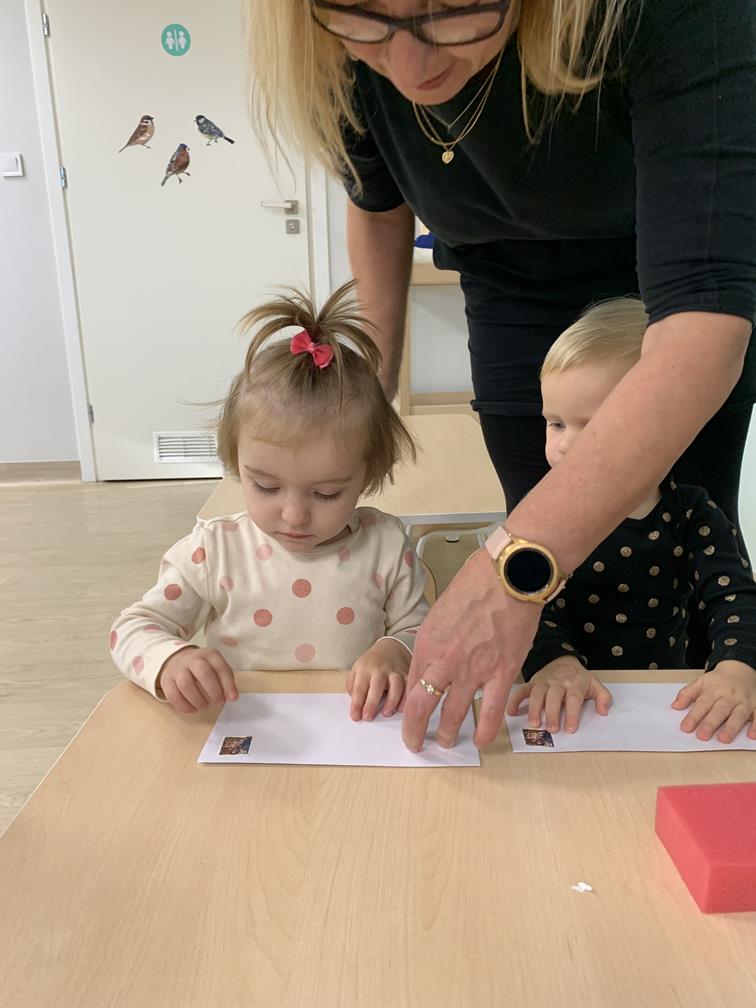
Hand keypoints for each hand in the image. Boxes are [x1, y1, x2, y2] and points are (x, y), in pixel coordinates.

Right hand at [157, 646, 237, 713]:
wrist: (176, 660)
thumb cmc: (202, 668)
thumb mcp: (216, 668)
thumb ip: (225, 681)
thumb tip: (231, 697)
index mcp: (209, 655)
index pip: (220, 667)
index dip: (228, 684)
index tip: (233, 698)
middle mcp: (193, 659)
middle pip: (203, 673)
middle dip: (213, 691)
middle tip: (218, 702)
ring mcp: (178, 669)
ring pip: (186, 684)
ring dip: (198, 699)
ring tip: (204, 706)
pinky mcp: (167, 681)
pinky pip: (173, 695)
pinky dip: (184, 706)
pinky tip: (193, 710)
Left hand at [346, 638, 409, 720]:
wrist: (389, 648)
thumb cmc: (371, 664)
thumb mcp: (356, 670)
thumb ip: (352, 686)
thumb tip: (355, 704)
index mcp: (365, 669)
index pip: (359, 688)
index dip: (357, 704)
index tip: (355, 716)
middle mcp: (381, 669)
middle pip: (377, 685)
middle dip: (371, 703)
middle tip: (367, 717)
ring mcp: (395, 671)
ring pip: (396, 685)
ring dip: (392, 701)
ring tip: (386, 713)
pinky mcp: (407, 674)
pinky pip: (409, 686)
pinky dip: (407, 698)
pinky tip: (402, 709)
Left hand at [403, 549, 541, 751]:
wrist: (508, 576)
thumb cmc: (475, 587)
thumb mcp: (439, 614)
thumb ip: (433, 644)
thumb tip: (429, 668)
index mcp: (426, 644)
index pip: (411, 684)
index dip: (408, 704)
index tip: (409, 714)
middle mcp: (444, 661)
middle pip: (420, 707)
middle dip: (414, 731)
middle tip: (415, 742)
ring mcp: (473, 670)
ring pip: (452, 715)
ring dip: (448, 733)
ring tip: (447, 741)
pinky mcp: (501, 673)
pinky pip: (490, 712)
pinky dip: (484, 731)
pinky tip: (481, 740)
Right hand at [506, 658, 612, 733]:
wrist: (561, 660)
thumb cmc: (578, 678)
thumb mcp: (595, 684)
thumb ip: (603, 697)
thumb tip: (603, 711)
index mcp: (574, 684)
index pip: (573, 698)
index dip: (572, 713)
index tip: (570, 729)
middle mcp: (558, 683)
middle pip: (554, 696)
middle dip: (553, 713)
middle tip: (552, 729)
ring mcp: (543, 682)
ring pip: (537, 693)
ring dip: (534, 708)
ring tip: (534, 724)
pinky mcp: (532, 683)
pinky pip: (522, 690)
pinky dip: (515, 700)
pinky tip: (511, 712)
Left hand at [672, 660, 755, 742]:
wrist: (741, 668)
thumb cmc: (719, 680)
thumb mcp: (701, 682)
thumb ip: (688, 694)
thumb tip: (675, 706)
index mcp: (713, 690)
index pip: (702, 704)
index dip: (694, 716)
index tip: (686, 727)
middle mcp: (729, 696)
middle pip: (720, 710)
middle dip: (711, 723)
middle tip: (702, 735)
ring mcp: (744, 701)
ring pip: (739, 714)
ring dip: (731, 727)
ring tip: (723, 739)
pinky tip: (751, 735)